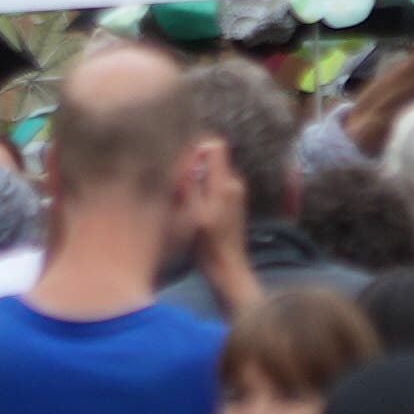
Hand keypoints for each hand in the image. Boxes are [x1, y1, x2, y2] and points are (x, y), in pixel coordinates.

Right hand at [188, 137, 247, 258]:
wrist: (228, 269)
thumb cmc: (208, 245)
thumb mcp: (194, 213)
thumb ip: (192, 182)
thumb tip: (189, 153)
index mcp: (225, 183)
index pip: (215, 144)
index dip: (196, 148)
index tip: (181, 164)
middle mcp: (234, 182)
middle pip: (212, 156)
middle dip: (193, 164)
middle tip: (178, 186)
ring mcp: (235, 191)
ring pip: (211, 170)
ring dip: (196, 178)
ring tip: (184, 198)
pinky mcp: (232, 200)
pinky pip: (214, 182)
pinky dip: (202, 189)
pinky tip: (194, 207)